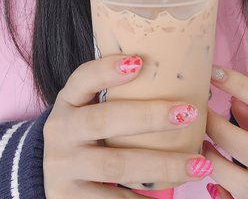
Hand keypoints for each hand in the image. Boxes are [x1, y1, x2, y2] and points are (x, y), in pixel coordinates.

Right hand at [43, 55, 212, 197]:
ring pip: (115, 165)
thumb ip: (119, 97)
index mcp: (68, 102)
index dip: (106, 70)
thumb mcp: (89, 110)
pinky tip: (170, 196)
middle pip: (104, 122)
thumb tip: (183, 80)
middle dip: (149, 117)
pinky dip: (142, 198)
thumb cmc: (86, 135)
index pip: (82, 79)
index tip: (138, 63)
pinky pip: (111, 198)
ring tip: (198, 164)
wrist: (49, 177)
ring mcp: (63, 167)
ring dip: (162, 165)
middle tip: (188, 114)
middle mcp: (61, 132)